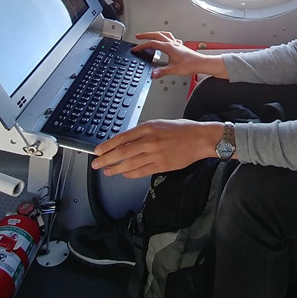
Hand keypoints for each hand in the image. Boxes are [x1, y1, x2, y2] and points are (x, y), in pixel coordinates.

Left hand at [91, 119, 223, 177]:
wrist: (200, 138)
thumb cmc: (183, 130)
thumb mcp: (160, 124)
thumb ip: (144, 132)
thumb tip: (126, 141)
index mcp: (148, 127)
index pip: (122, 138)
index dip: (107, 146)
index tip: (98, 150)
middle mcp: (150, 141)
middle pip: (122, 152)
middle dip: (106, 159)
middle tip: (97, 164)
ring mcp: (155, 154)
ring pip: (129, 164)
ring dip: (115, 169)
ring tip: (107, 171)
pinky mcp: (161, 165)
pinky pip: (141, 172)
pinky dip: (130, 174)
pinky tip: (124, 174)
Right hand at [132, 32, 227, 79]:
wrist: (201, 63)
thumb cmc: (191, 65)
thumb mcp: (174, 70)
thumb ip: (162, 72)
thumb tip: (153, 74)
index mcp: (169, 47)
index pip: (152, 44)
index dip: (142, 46)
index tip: (135, 49)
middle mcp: (173, 43)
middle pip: (157, 35)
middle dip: (146, 35)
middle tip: (138, 36)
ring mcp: (177, 44)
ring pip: (164, 34)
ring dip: (155, 33)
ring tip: (149, 35)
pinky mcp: (180, 46)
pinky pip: (171, 38)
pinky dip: (165, 37)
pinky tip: (165, 41)